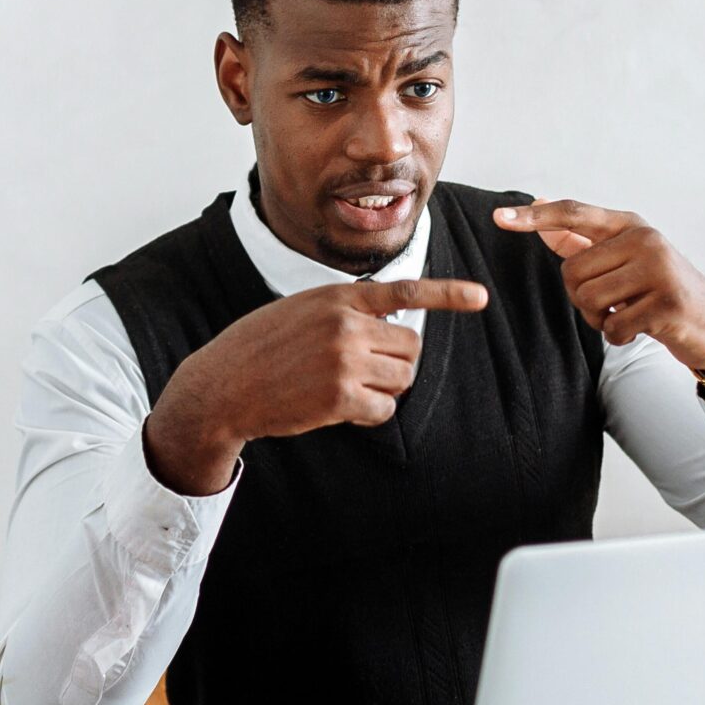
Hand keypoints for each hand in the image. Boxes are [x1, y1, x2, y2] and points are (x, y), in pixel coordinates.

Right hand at [143, 277, 490, 494]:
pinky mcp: (340, 397)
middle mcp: (346, 324)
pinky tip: (338, 408)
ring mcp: (344, 360)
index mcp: (338, 297)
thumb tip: (391, 325)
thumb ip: (345, 310)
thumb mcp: (301, 309)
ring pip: (402, 377)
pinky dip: (370, 414)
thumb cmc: (260, 347)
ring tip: (343, 387)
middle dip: (395, 362)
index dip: (447, 294)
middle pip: (411, 346)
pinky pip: (384, 410)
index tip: (480, 296)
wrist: (223, 385)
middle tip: (362, 371)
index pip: (404, 290)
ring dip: (383, 388)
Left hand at [492, 198, 704, 374]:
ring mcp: (659, 270)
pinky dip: (618, 336)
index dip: (535, 217)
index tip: (498, 217)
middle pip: (572, 271)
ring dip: (600, 319)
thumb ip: (582, 239)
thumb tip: (539, 210)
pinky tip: (640, 330)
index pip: (575, 214)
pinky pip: (613, 326)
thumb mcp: (627, 259)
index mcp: (631, 225)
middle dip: (581, 297)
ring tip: (627, 314)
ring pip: (589, 299)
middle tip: (612, 303)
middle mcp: (645, 240)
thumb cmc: (661, 291)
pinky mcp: (667, 304)